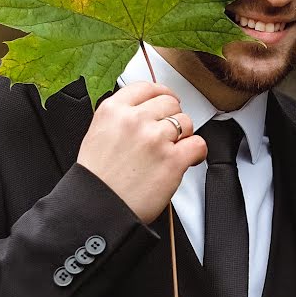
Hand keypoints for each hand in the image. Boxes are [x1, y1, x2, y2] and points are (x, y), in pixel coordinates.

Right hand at [77, 82, 206, 223]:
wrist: (97, 209)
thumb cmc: (98, 178)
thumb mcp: (98, 133)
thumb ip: (122, 116)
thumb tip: (147, 108)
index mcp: (113, 110)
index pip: (148, 88)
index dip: (161, 96)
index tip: (166, 103)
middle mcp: (134, 120)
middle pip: (170, 102)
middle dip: (172, 118)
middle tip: (167, 135)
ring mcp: (154, 138)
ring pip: (186, 122)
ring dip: (183, 136)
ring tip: (170, 151)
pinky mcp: (172, 160)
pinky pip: (198, 144)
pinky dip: (196, 153)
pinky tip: (186, 160)